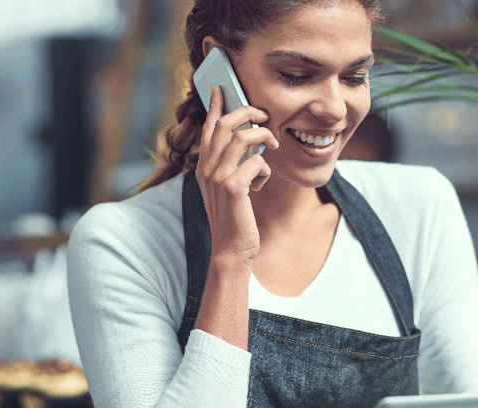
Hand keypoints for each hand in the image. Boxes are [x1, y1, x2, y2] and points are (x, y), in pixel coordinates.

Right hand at [197, 85, 277, 262]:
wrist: (230, 249)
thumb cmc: (234, 219)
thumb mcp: (227, 188)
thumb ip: (231, 166)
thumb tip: (250, 142)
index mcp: (204, 166)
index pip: (208, 128)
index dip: (216, 105)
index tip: (221, 87)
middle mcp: (207, 169)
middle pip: (224, 124)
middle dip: (246, 112)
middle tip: (263, 114)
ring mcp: (218, 177)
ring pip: (242, 138)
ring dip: (263, 136)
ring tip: (274, 144)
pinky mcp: (233, 188)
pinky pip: (257, 163)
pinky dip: (265, 169)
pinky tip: (261, 184)